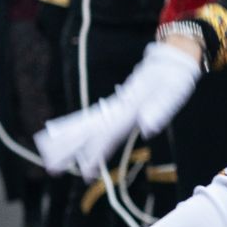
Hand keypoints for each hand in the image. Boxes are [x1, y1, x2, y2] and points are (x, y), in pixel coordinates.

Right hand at [34, 40, 201, 173]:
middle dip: (71, 149)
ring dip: (72, 143)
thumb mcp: (173, 92)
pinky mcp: (120, 106)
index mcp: (130, 106)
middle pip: (90, 130)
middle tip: (52, 168)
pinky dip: (84, 134)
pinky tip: (77, 147)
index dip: (95, 150)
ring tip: (53, 160)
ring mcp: (118, 105)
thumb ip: (160, 109)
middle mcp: (119, 107)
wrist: (172, 58)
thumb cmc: (174, 76)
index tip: (84, 168)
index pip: (108, 132)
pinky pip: (97, 122)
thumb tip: (147, 128)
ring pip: (90, 126)